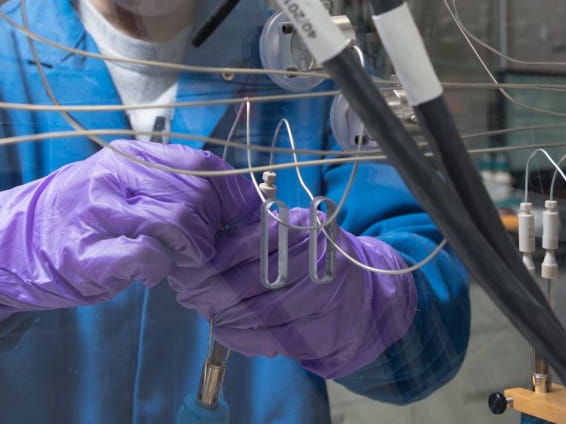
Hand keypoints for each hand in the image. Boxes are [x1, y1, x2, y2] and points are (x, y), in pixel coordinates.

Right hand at [0, 141, 252, 329]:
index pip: (201, 163)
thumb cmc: (74, 217)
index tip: (246, 218)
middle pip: (195, 195)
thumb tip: (226, 199)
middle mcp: (115, 175)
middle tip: (199, 251)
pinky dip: (159, 268)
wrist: (3, 243)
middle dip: (210, 230)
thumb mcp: (119, 186)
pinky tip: (148, 273)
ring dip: (190, 250)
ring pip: (177, 220)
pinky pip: (146, 255)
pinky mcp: (85, 254)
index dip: (233, 193)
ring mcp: (98, 212)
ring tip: (177, 262)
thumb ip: (164, 185)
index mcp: (129, 155)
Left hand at [168, 205, 417, 378]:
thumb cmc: (318, 257)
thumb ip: (256, 233)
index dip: (218, 258)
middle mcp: (322, 258)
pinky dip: (246, 340)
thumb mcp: (294, 231)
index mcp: (308, 226)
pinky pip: (279, 339)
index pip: (253, 240)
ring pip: (265, 312)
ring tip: (210, 315)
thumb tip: (204, 249)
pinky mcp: (329, 330)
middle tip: (192, 295)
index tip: (193, 268)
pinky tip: (229, 333)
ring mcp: (329, 295)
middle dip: (216, 291)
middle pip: (256, 278)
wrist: (372, 288)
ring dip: (228, 318)